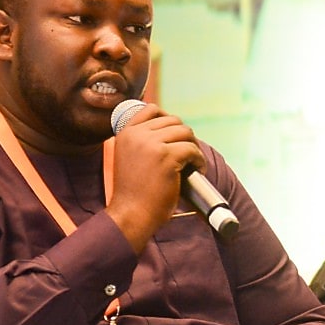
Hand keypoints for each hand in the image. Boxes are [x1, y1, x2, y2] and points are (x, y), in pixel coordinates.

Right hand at [108, 103, 205, 252]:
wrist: (130, 215)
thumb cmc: (134, 193)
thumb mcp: (129, 158)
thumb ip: (142, 142)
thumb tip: (173, 129)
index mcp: (126, 133)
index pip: (151, 109)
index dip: (168, 118)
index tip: (176, 134)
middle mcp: (137, 135)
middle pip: (173, 120)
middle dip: (184, 136)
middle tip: (188, 154)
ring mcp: (152, 144)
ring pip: (185, 132)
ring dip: (193, 147)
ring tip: (194, 162)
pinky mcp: (167, 157)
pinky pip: (192, 149)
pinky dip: (199, 159)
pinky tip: (198, 169)